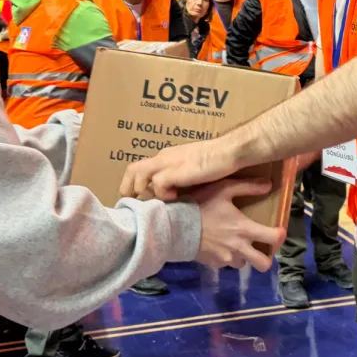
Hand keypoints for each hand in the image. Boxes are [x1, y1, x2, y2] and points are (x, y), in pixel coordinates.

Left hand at [120, 139, 240, 200]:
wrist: (228, 152)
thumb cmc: (216, 161)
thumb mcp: (191, 169)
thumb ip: (179, 178)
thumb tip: (173, 193)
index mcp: (165, 157)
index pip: (140, 168)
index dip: (134, 183)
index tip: (136, 198)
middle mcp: (162, 158)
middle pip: (132, 169)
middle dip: (128, 188)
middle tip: (134, 204)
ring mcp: (167, 163)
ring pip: (139, 175)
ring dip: (143, 191)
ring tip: (156, 202)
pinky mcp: (175, 171)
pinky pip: (157, 184)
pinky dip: (162, 194)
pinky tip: (176, 197)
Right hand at [193, 179, 285, 271]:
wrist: (175, 226)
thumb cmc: (200, 205)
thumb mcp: (223, 189)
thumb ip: (247, 187)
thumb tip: (269, 185)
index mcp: (245, 230)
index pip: (274, 239)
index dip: (280, 236)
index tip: (278, 231)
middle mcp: (239, 248)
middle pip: (263, 264)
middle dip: (266, 258)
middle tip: (261, 248)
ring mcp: (226, 259)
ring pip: (243, 264)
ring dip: (243, 256)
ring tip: (235, 244)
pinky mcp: (213, 264)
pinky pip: (225, 264)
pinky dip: (226, 257)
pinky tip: (218, 245)